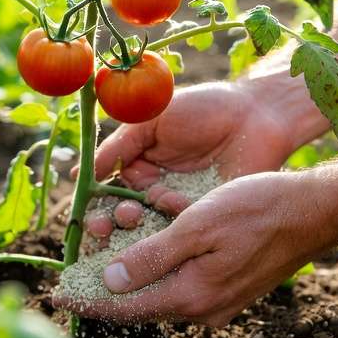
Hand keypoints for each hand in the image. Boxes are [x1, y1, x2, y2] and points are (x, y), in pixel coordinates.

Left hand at [56, 172, 327, 325]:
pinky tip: (150, 224)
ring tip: (116, 222)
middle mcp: (201, 308)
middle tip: (81, 248)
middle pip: (137, 298)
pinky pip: (179, 275)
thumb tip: (112, 282)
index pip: (125, 308)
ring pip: (157, 283)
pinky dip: (160, 254)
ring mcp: (215, 300)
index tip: (57, 297)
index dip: (88, 301)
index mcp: (190, 297)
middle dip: (106, 272)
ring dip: (134, 257)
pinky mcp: (224, 286)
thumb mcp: (196, 226)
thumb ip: (152, 257)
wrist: (313, 211)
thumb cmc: (256, 210)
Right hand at [86, 81, 298, 226]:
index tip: (84, 216)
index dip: (92, 207)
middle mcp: (153, 189)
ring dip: (131, 229)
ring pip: (147, 228)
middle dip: (107, 225)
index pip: (104, 193)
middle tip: (101, 228)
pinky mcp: (204, 216)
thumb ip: (117, 147)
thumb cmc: (203, 108)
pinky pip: (181, 229)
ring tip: (130, 218)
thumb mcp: (151, 120)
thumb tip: (79, 175)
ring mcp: (179, 205)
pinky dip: (170, 228)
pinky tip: (167, 216)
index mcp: (136, 165)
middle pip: (120, 217)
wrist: (258, 114)